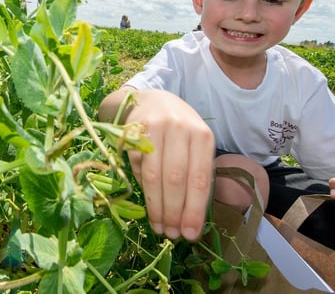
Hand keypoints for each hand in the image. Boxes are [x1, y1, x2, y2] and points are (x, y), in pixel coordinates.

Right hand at [123, 89, 214, 240]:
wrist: (152, 100)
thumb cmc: (180, 132)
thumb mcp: (196, 146)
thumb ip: (196, 175)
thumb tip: (192, 220)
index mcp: (202, 135)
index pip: (199, 179)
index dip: (194, 209)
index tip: (190, 234)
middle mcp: (179, 128)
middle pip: (175, 179)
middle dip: (174, 212)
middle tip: (172, 234)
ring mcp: (154, 128)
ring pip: (154, 176)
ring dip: (156, 207)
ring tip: (160, 227)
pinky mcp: (133, 132)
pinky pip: (137, 168)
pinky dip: (143, 189)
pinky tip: (149, 204)